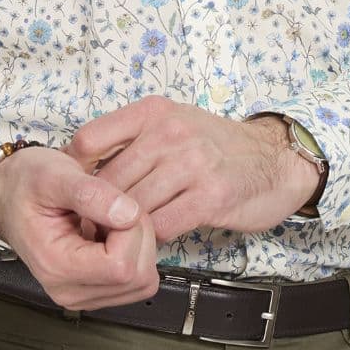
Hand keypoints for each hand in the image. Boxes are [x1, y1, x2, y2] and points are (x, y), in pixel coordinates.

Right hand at [0, 143, 161, 311]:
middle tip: (114, 208)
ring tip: (110, 219)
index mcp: (57, 267)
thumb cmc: (24, 184)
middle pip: (138, 277)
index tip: (114, 204)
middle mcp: (70, 290)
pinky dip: (135, 252)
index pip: (121, 266)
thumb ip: (90, 193)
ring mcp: (83, 294)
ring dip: (138, 244)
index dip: (131, 230)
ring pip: (143, 282)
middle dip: (139, 235)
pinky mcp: (94, 290)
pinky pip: (136, 280)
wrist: (7, 194)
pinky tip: (111, 231)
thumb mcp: (54, 174)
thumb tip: (129, 214)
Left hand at [60, 97, 319, 245]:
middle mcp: (171, 132)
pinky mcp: (211, 197)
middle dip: (95, 210)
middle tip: (89, 228)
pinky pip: (161, 225)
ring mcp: (193, 163)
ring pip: (132, 206)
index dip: (74, 173)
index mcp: (153, 112)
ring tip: (117, 237)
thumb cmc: (216, 146)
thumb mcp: (173, 123)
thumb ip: (131, 139)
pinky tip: (153, 237)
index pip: (89, 140)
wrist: (275, 161)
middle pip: (108, 181)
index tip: (74, 194)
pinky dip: (152, 237)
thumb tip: (81, 170)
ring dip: (122, 228)